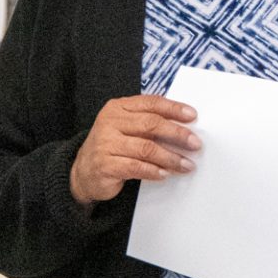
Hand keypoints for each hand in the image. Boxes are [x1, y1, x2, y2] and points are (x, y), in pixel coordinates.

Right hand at [69, 94, 200, 204]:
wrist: (82, 172)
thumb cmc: (112, 147)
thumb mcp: (125, 128)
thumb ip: (147, 123)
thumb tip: (184, 127)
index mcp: (117, 108)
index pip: (150, 103)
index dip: (173, 108)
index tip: (193, 116)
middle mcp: (110, 122)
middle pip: (151, 124)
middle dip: (177, 134)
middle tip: (195, 143)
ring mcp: (106, 144)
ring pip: (147, 148)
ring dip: (170, 157)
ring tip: (186, 165)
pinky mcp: (105, 165)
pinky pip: (136, 167)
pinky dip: (154, 171)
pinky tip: (165, 174)